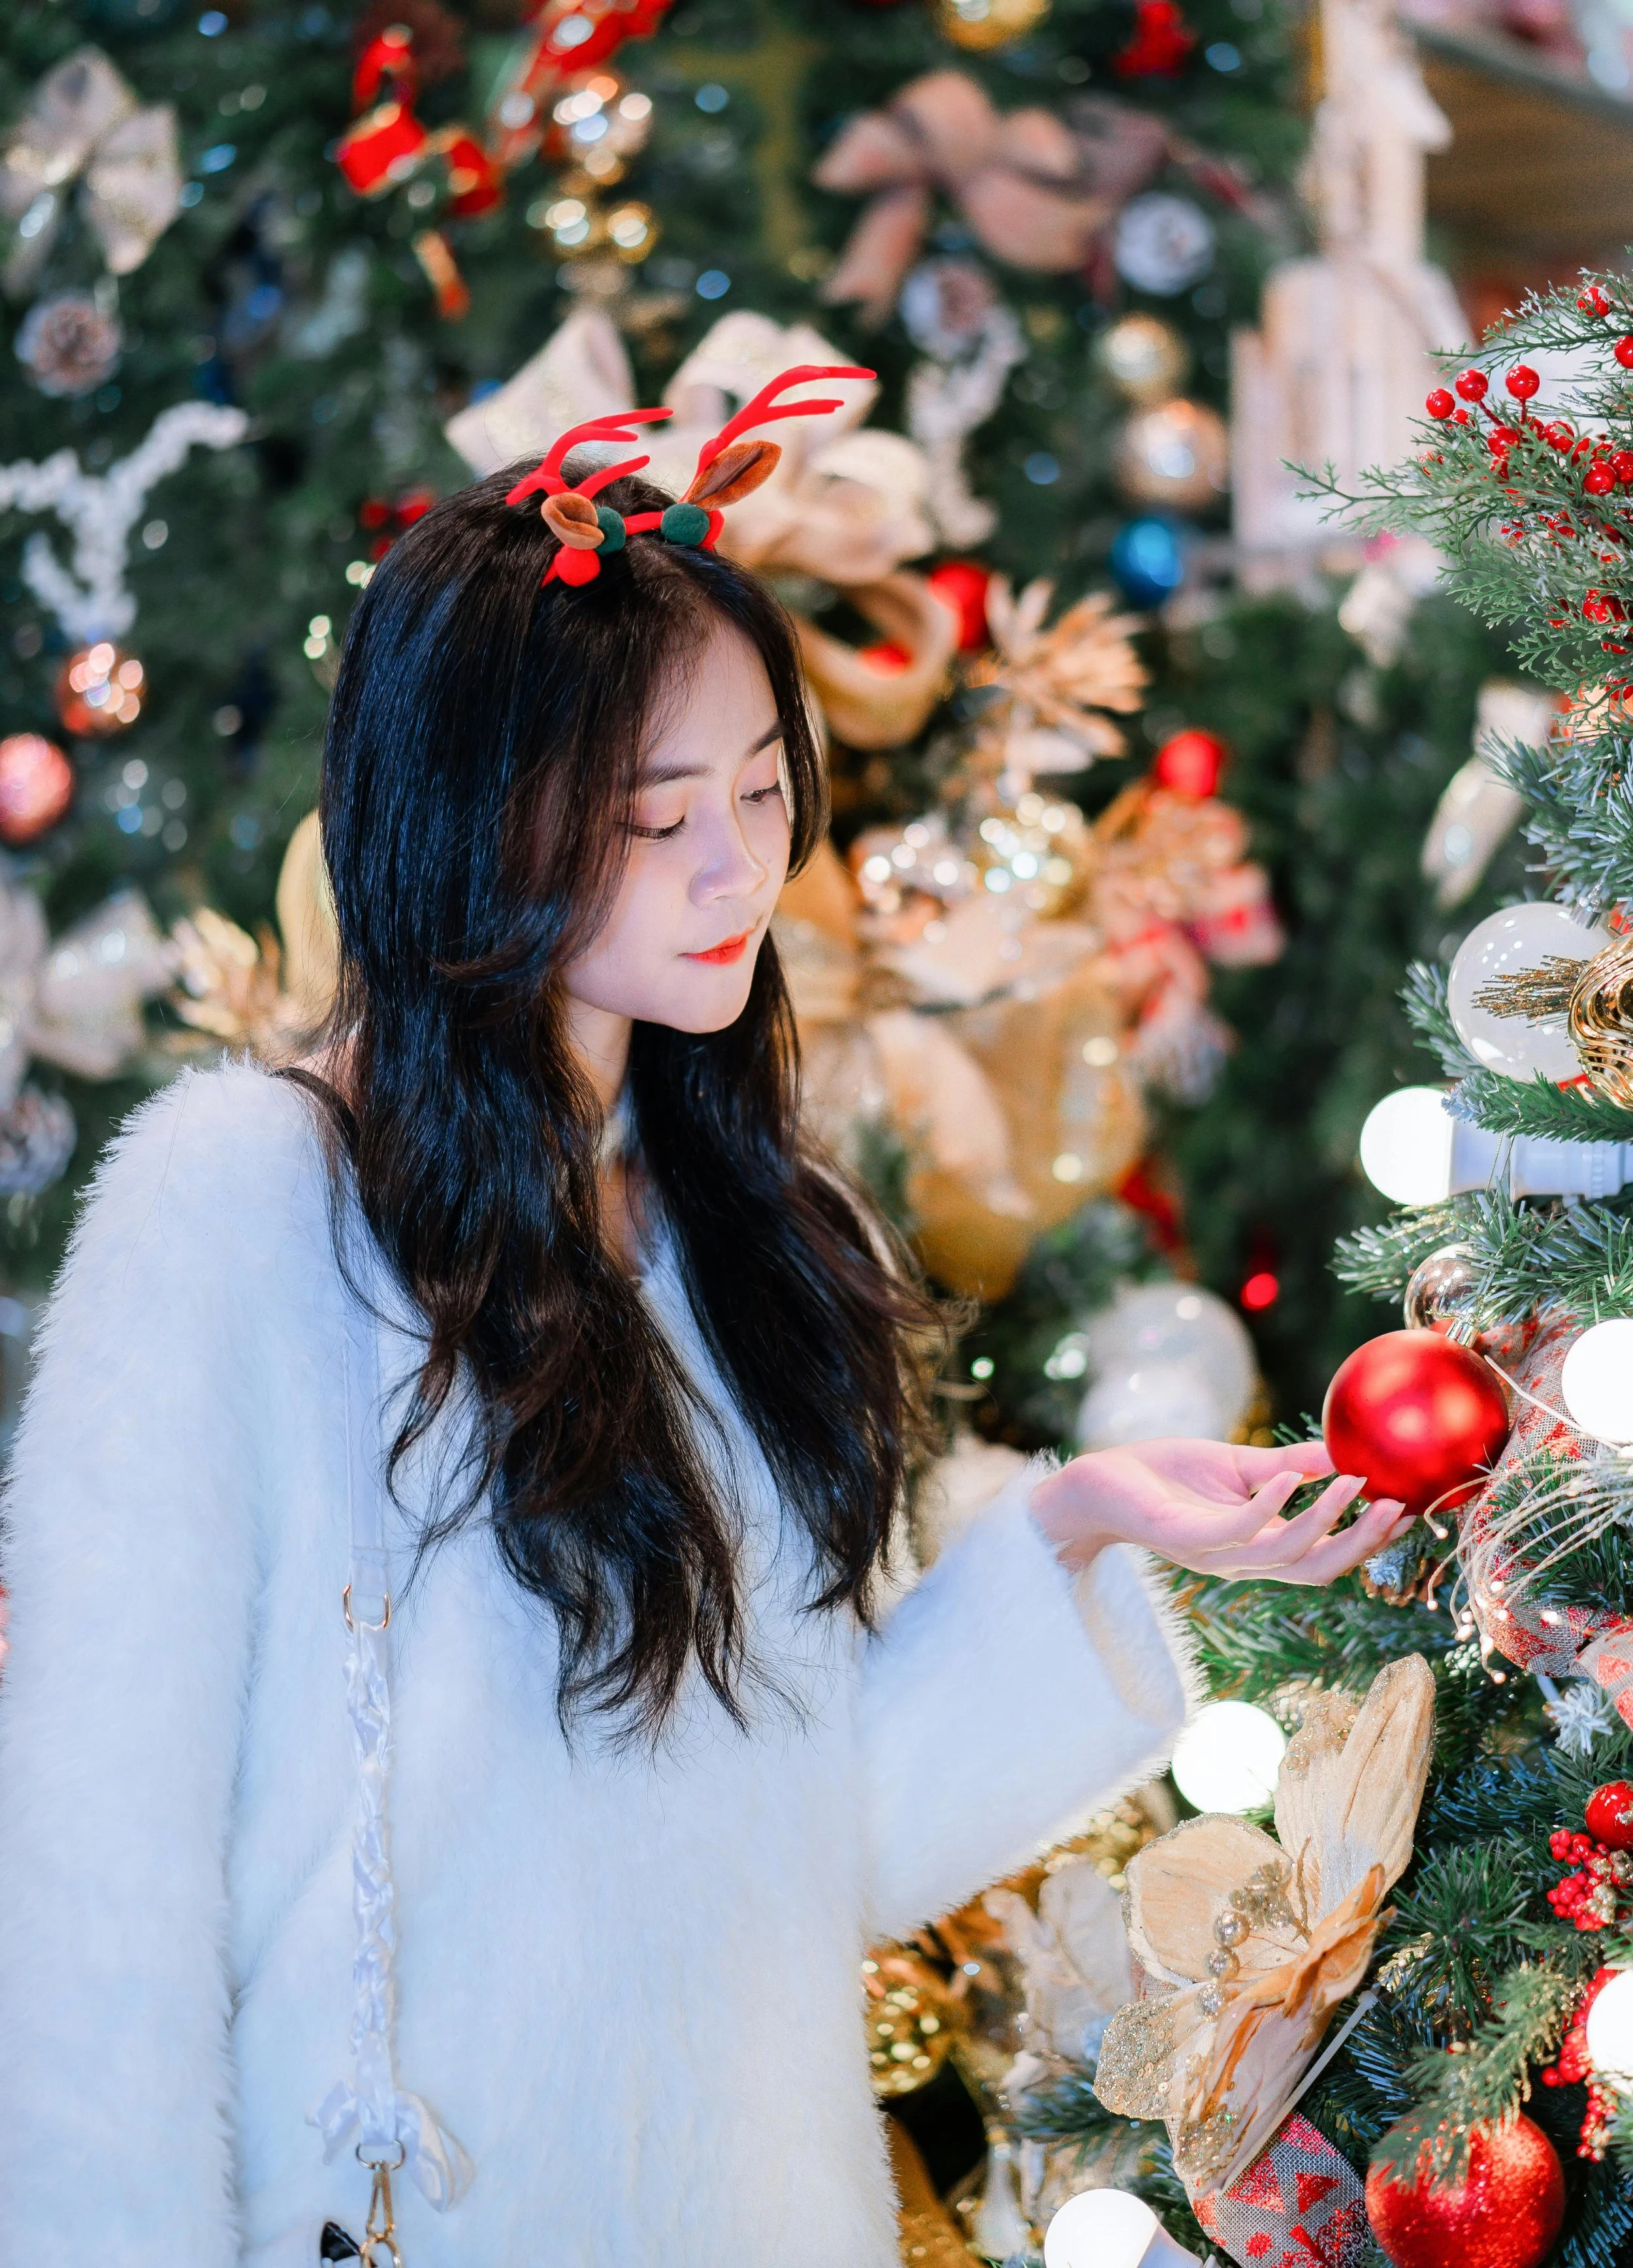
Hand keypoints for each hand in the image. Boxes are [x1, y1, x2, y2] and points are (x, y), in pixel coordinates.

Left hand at [1029, 1437, 1410, 1585]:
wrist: (1101, 1481)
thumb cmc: (1167, 1475)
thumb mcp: (1238, 1466)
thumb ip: (1288, 1465)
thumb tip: (1344, 1451)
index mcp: (1258, 1547)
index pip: (1325, 1557)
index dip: (1369, 1542)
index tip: (1410, 1510)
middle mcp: (1241, 1561)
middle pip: (1317, 1570)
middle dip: (1362, 1543)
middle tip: (1399, 1506)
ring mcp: (1213, 1553)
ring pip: (1284, 1555)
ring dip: (1324, 1519)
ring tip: (1353, 1480)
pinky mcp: (1184, 1537)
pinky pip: (1236, 1530)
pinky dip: (1268, 1504)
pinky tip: (1288, 1475)